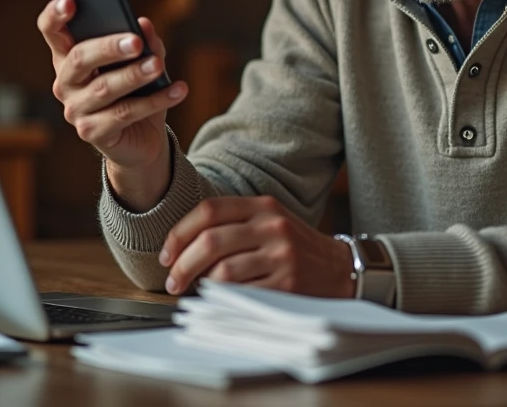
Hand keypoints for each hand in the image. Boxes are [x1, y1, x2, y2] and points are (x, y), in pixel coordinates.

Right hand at [37, 0, 188, 209]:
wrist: (141, 138)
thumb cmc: (136, 92)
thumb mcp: (141, 61)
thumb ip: (143, 40)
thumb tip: (144, 24)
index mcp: (69, 56)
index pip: (51, 31)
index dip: (55, 15)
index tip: (70, 0)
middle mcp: (66, 82)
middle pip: (79, 58)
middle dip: (108, 47)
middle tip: (135, 42)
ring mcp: (75, 109)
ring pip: (104, 88)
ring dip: (134, 74)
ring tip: (158, 64)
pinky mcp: (92, 132)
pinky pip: (124, 113)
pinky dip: (155, 100)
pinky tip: (178, 89)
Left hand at [158, 196, 354, 297]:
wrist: (340, 269)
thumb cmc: (294, 247)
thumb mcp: (270, 222)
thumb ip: (234, 223)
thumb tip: (182, 245)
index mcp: (263, 206)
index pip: (209, 210)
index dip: (179, 233)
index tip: (167, 254)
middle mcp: (272, 226)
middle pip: (210, 241)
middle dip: (181, 264)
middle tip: (172, 280)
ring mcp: (282, 255)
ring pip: (222, 270)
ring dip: (199, 284)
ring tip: (193, 290)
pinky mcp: (287, 283)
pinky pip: (241, 293)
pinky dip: (221, 298)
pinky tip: (217, 299)